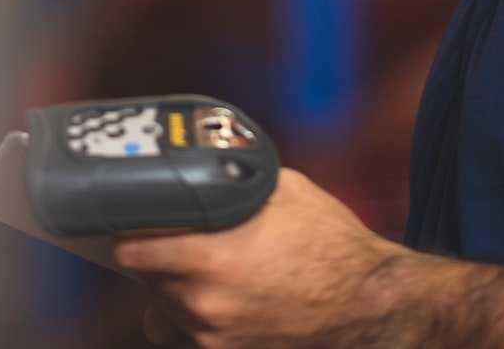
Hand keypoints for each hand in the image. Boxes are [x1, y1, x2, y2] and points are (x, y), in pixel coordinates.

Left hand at [111, 167, 412, 348]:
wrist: (374, 306)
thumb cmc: (334, 246)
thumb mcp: (284, 192)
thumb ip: (233, 185)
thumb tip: (198, 171)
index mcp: (215, 257)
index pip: (130, 250)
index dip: (129, 233)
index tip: (136, 225)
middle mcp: (207, 304)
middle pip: (147, 280)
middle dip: (160, 259)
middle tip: (183, 242)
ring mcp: (215, 339)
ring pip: (164, 313)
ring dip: (175, 294)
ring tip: (210, 277)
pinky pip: (188, 340)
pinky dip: (196, 325)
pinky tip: (227, 306)